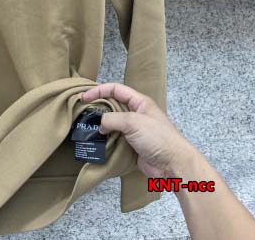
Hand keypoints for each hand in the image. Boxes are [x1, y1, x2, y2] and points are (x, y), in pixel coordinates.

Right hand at [81, 82, 195, 178]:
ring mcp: (134, 131)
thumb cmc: (157, 137)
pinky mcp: (132, 147)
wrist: (173, 165)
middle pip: (112, 106)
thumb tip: (100, 125)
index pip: (116, 89)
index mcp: (139, 102)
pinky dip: (105, 141)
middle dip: (98, 109)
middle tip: (82, 113)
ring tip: (85, 129)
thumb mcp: (133, 122)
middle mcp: (136, 114)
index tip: (84, 97)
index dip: (99, 90)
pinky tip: (96, 144)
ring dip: (100, 127)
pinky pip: (114, 140)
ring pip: (112, 125)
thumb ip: (112, 119)